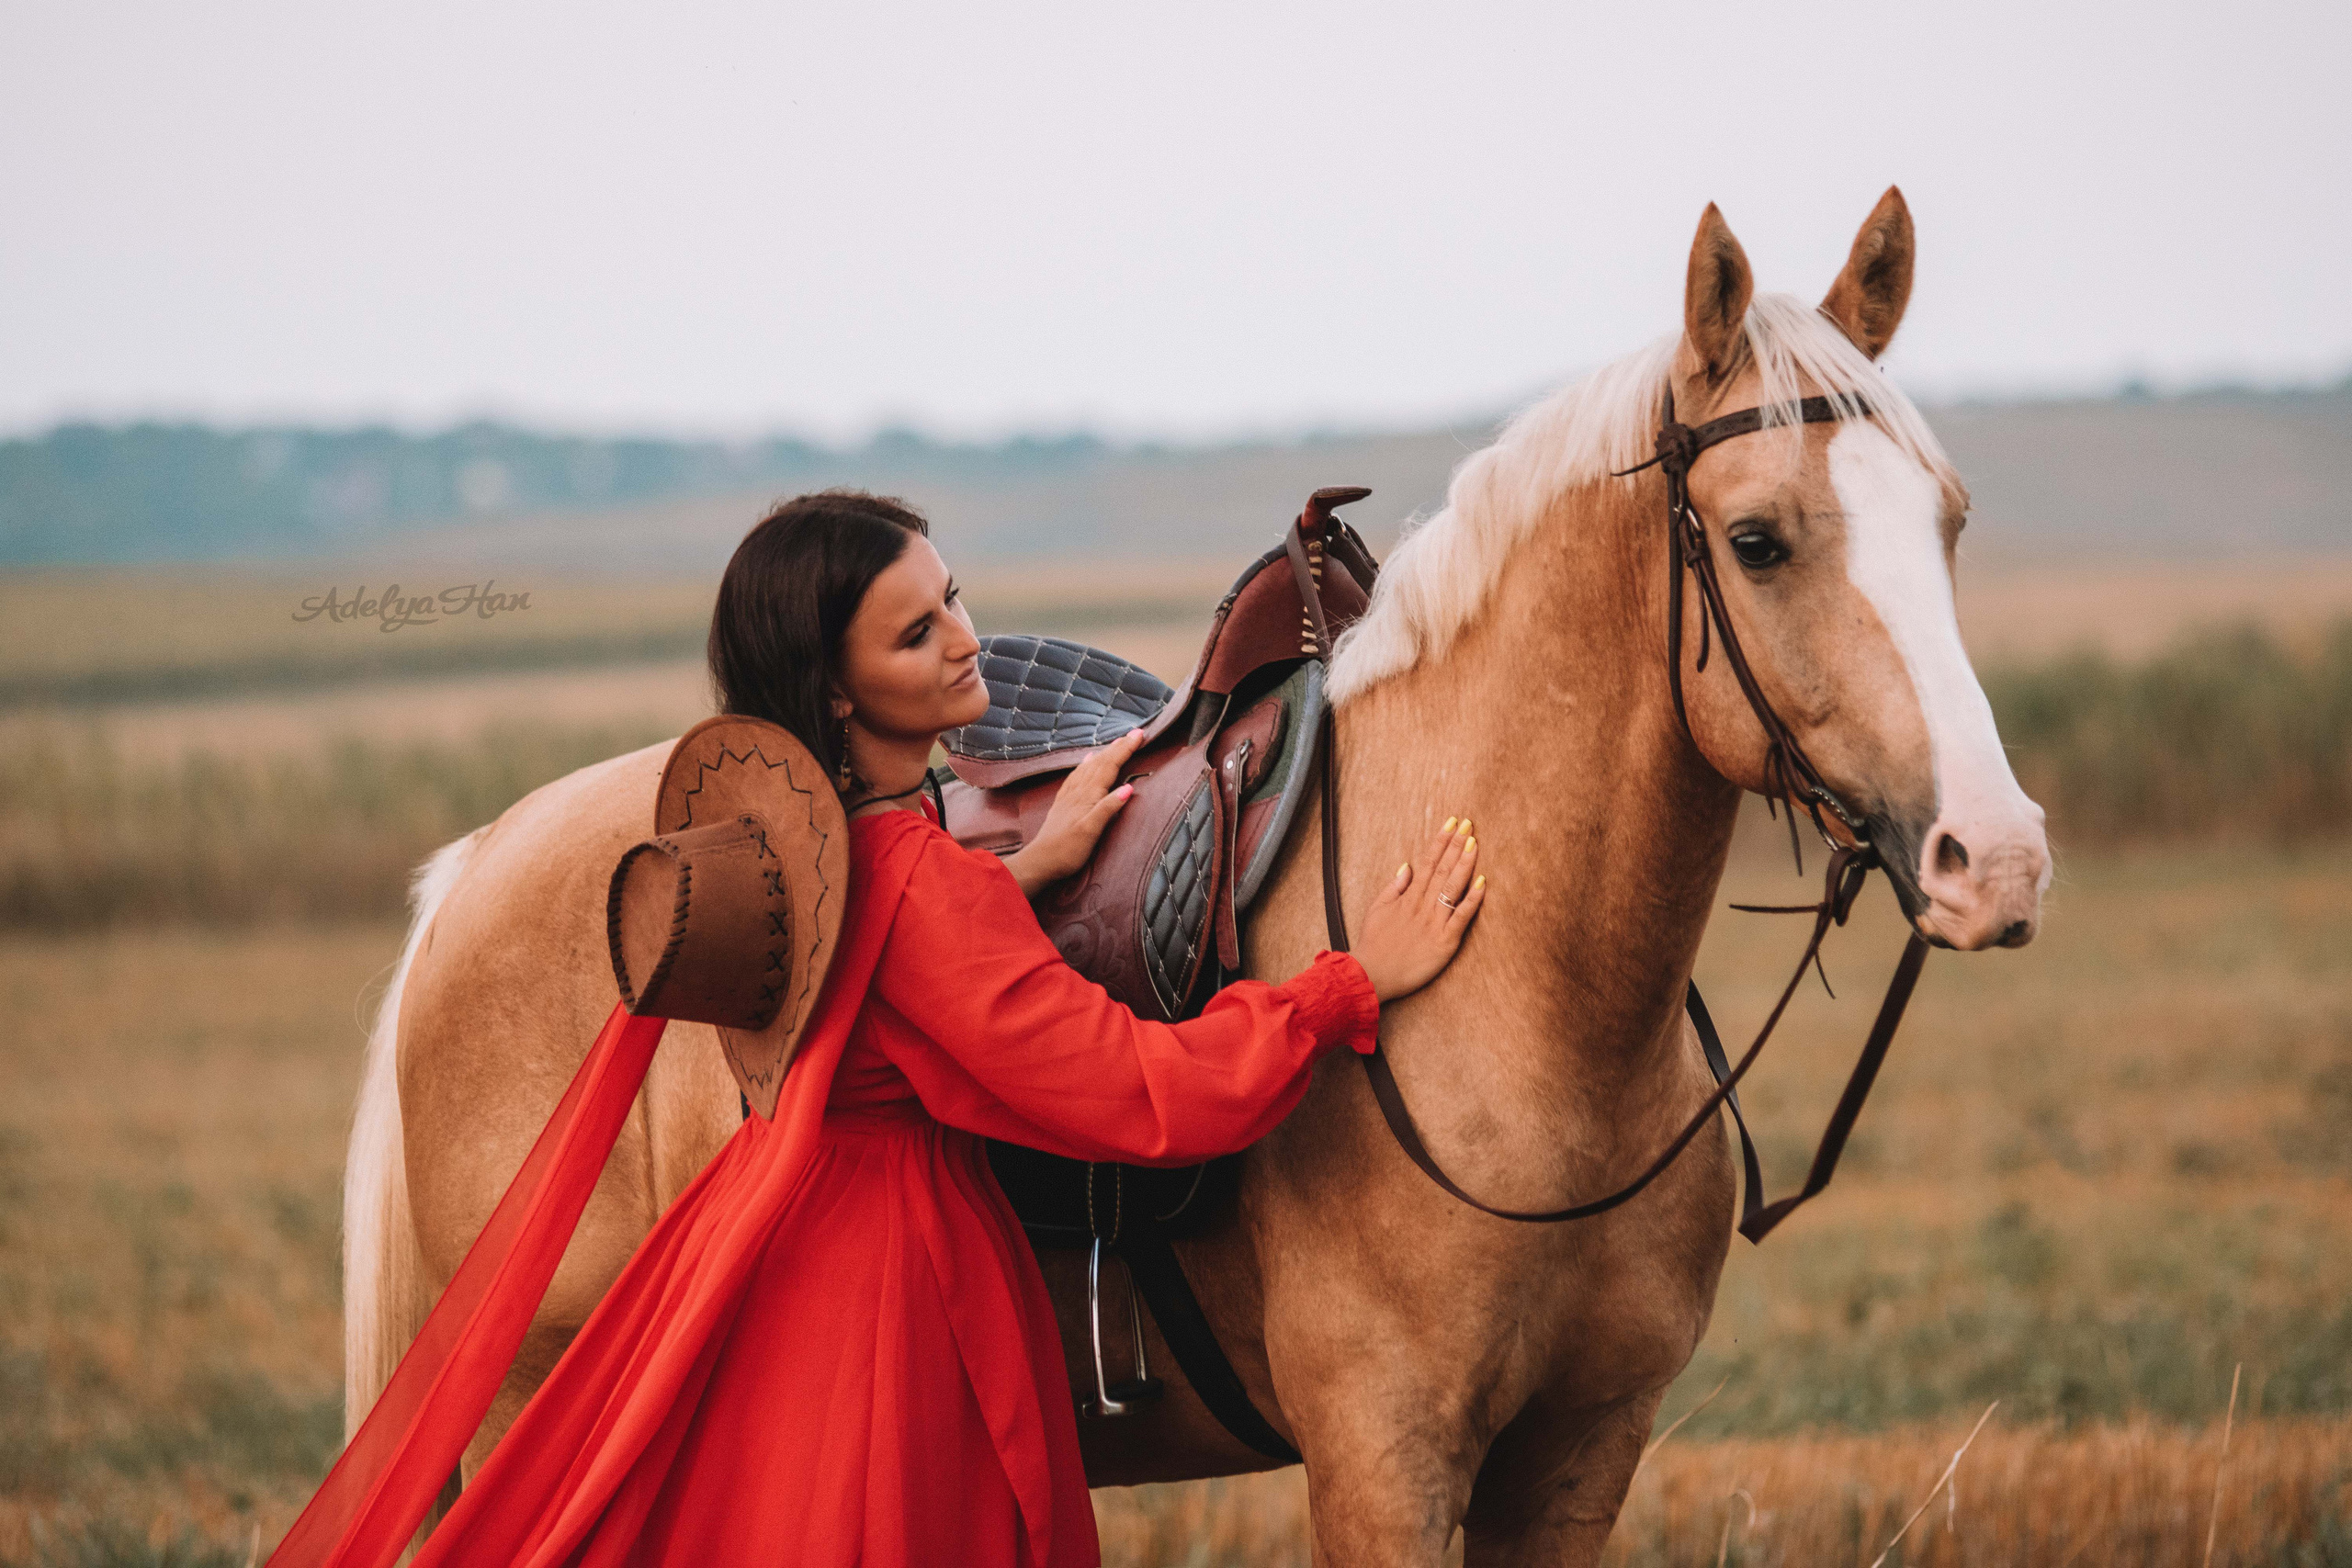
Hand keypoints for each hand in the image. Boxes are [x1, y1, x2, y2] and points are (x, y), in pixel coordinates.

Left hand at [1003, 728, 1147, 898]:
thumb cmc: (1067, 850)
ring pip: (1090, 767)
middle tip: (1134, 733)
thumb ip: (1108, 808)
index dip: (1125, 749)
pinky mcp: (1063, 802)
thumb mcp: (1091, 831)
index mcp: (1088, 795)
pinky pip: (1077, 776)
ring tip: (1116, 742)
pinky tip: (1087, 760)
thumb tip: (1129, 788)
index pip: (1110, 766)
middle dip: (1118, 747)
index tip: (1139, 734)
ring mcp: (1069, 795)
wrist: (1040, 861)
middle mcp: (1079, 791)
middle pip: (1101, 762)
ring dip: (1104, 753)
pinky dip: (1085, 764)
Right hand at [1348, 816, 1486, 1002]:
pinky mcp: (1444, 942)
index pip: (1427, 862)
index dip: (1441, 840)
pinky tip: (1483, 882)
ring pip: (1452, 887)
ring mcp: (1434, 923)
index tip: (1451, 821)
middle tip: (1469, 823)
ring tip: (1475, 843)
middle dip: (1456, 844)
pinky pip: (1461, 916)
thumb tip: (1407, 866)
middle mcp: (1422, 905)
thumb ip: (1394, 887)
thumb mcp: (1377, 910)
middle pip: (1442, 869)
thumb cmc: (1373, 944)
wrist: (1371, 975)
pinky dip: (1473, 899)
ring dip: (1465, 863)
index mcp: (1408, 897)